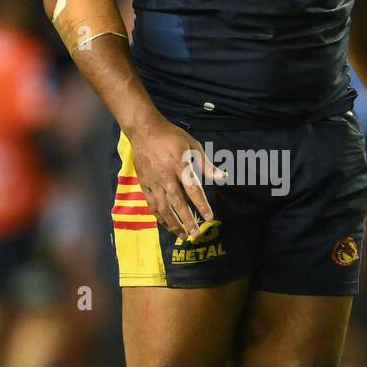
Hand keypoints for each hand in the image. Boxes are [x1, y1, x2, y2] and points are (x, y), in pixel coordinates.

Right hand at [128, 117, 225, 237]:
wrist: (144, 130)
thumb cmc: (172, 137)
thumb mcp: (193, 146)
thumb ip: (206, 165)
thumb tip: (223, 177)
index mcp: (180, 165)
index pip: (193, 189)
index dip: (201, 205)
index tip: (210, 217)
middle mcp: (166, 176)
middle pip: (177, 203)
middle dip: (187, 220)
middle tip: (196, 235)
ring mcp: (153, 181)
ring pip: (163, 207)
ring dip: (173, 223)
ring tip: (183, 235)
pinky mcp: (144, 183)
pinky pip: (152, 204)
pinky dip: (159, 216)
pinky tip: (167, 225)